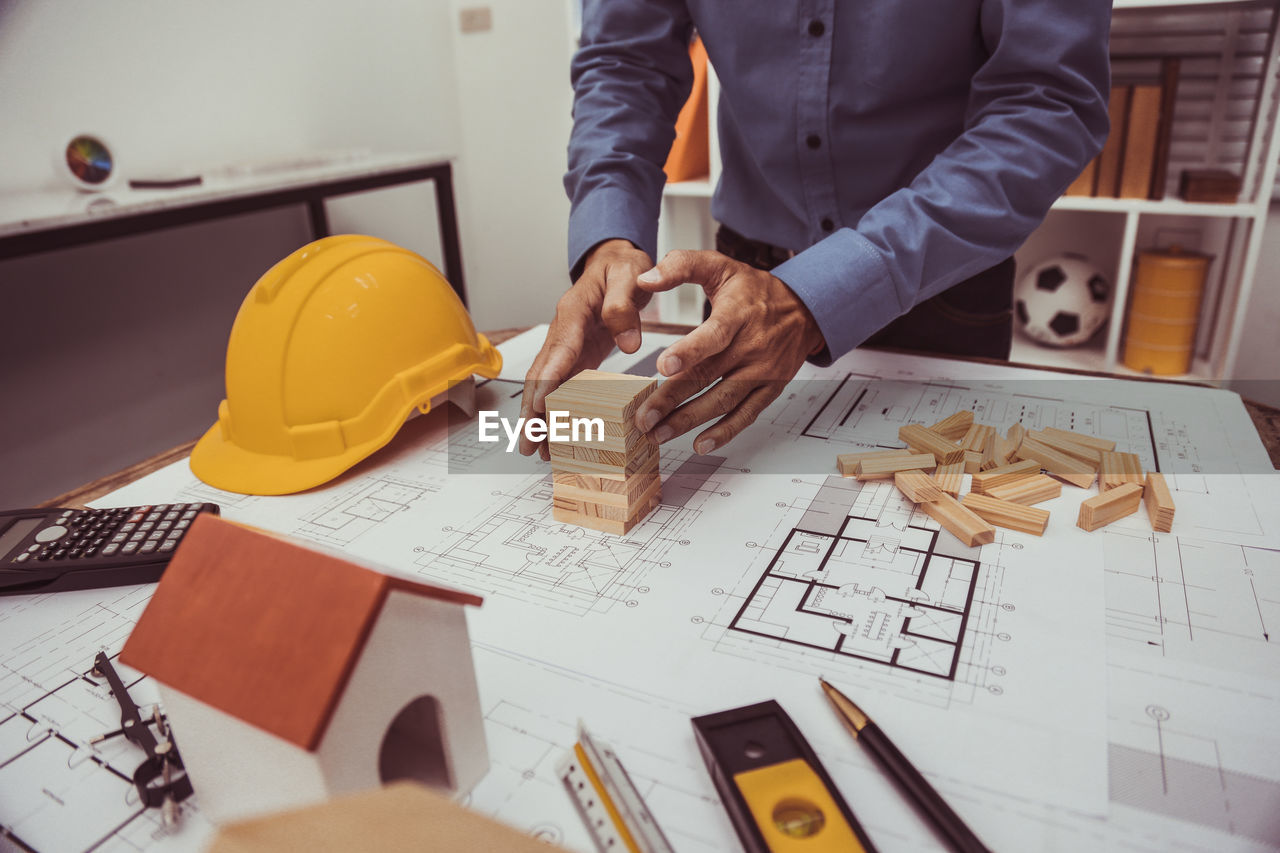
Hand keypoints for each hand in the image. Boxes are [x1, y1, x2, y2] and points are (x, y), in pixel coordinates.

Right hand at [519, 239, 652, 456]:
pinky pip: (562, 385)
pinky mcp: (575, 354)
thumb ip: (626, 305)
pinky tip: (559, 432)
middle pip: (541, 375)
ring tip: (539, 450)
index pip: (558, 350)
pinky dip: (557, 409)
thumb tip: (628, 343)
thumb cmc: (622, 266)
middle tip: (528, 443)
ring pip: (546, 385)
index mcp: (573, 312)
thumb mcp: (629, 275)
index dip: (549, 380)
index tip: (540, 407)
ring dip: (541, 418)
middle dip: (532, 411)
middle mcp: (563, 331)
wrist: (615, 261)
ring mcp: (566, 344)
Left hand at [633, 250, 824, 453]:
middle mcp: (752, 346)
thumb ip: (682, 266)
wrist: (804, 308)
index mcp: (738, 314)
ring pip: (723, 400)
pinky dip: (724, 432)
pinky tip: (701, 444)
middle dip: (672, 399)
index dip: (689, 352)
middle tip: (644, 417)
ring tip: (660, 433)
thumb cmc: (755, 290)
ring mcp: (762, 371)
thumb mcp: (721, 266)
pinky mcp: (770, 389)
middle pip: (708, 375)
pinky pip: (747, 414)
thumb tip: (646, 279)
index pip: (714, 335)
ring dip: (690, 420)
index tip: (664, 367)